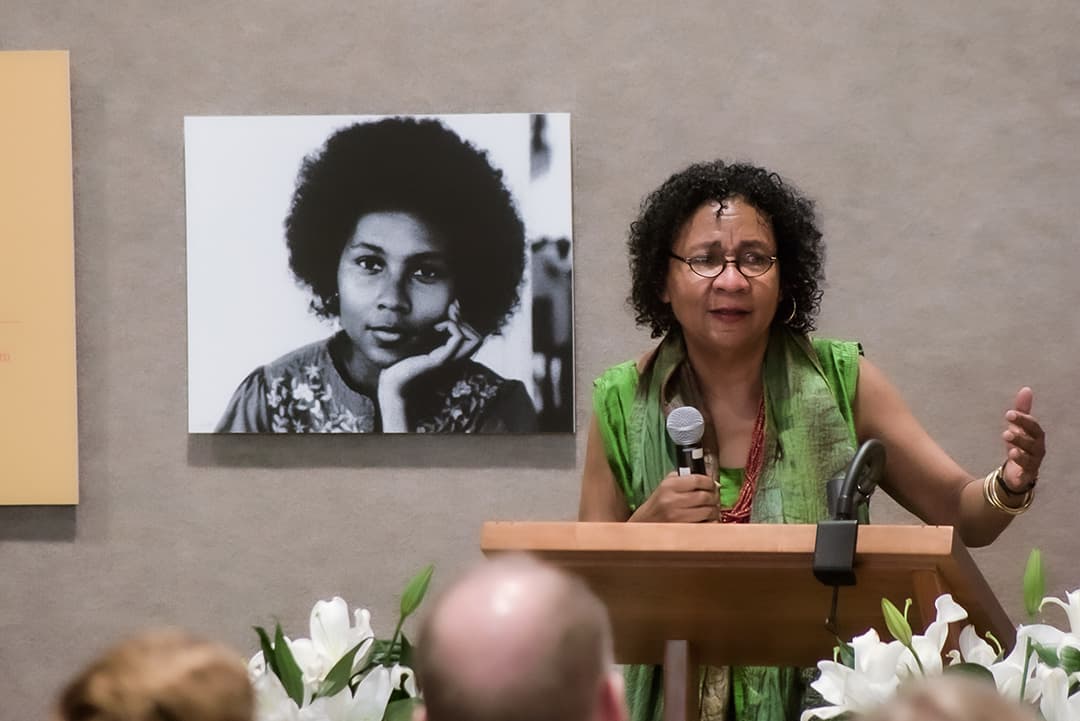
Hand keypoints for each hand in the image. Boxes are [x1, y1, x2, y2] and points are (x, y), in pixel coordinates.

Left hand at [377, 301, 482, 431]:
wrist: (395, 379)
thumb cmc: (406, 360)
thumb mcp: (423, 342)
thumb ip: (436, 331)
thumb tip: (447, 311)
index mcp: (453, 355)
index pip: (475, 338)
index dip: (466, 323)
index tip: (450, 315)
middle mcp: (455, 359)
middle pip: (478, 339)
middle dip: (465, 322)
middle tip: (448, 317)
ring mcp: (449, 360)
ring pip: (474, 340)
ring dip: (460, 324)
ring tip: (442, 323)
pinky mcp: (440, 360)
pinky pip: (457, 340)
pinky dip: (451, 327)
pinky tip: (436, 328)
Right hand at [629, 471, 718, 522]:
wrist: (644, 523)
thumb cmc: (658, 503)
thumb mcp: (666, 484)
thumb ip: (684, 478)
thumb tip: (708, 477)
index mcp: (669, 486)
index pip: (698, 480)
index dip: (709, 482)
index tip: (712, 484)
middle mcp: (672, 501)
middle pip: (705, 496)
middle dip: (714, 496)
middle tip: (714, 497)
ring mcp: (677, 518)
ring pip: (708, 511)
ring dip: (714, 510)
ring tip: (711, 508)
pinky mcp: (682, 531)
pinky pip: (706, 525)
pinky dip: (710, 522)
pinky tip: (706, 519)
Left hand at [1001, 387, 1045, 491]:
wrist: (1016, 472)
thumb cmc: (1020, 446)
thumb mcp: (1018, 427)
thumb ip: (1022, 410)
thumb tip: (1026, 389)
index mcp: (1036, 436)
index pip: (1032, 426)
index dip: (1023, 420)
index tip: (1009, 414)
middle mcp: (1038, 448)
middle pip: (1033, 441)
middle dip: (1021, 434)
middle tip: (1006, 430)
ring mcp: (1034, 462)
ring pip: (1029, 456)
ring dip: (1019, 448)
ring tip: (1007, 440)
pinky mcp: (1027, 474)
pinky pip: (1026, 470)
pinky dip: (1020, 463)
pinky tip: (1012, 456)